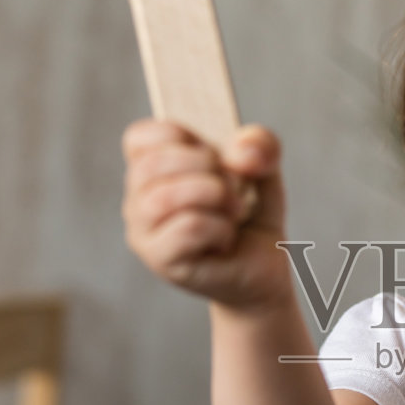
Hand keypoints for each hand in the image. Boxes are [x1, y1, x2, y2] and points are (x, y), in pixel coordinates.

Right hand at [121, 119, 292, 311]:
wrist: (266, 268)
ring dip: (215, 196)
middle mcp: (138, 201)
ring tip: (235, 211)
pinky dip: (220, 228)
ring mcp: (144, 233)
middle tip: (232, 186)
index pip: (139, 138)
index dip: (180, 135)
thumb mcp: (265, 168)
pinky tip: (226, 239)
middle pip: (151, 164)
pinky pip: (188, 228)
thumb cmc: (252, 215)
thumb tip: (241, 154)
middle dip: (205, 164)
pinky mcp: (161, 261)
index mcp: (151, 170)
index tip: (211, 154)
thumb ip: (260, 144)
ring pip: (163, 198)